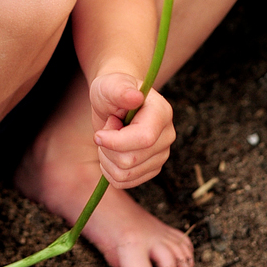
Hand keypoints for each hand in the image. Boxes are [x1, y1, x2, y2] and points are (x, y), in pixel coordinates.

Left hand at [89, 71, 174, 188]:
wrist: (114, 103)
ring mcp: (161, 154)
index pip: (144, 138)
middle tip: (107, 128)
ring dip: (106, 159)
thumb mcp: (109, 85)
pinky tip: (111, 152)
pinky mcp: (152, 168)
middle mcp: (167, 135)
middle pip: (131, 160)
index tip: (98, 135)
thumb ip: (120, 90)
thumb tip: (135, 98)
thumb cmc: (111, 90)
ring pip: (126, 174)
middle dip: (107, 148)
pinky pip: (124, 182)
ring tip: (109, 138)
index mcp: (162, 112)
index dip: (116, 142)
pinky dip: (109, 170)